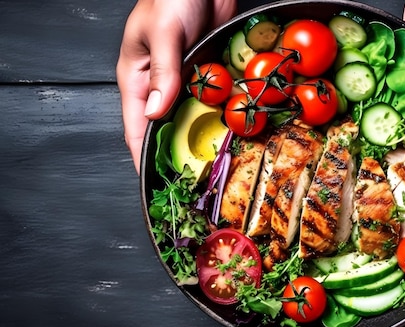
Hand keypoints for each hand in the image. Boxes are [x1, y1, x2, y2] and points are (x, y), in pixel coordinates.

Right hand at [116, 0, 235, 173]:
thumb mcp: (163, 34)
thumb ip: (163, 73)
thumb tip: (157, 112)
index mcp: (138, 78)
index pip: (136, 127)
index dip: (142, 157)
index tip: (154, 183)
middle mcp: (162, 84)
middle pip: (166, 128)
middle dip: (177, 154)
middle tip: (194, 182)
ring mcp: (187, 80)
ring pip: (194, 117)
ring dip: (205, 136)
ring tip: (218, 164)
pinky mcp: (209, 72)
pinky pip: (215, 99)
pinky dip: (224, 113)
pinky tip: (237, 129)